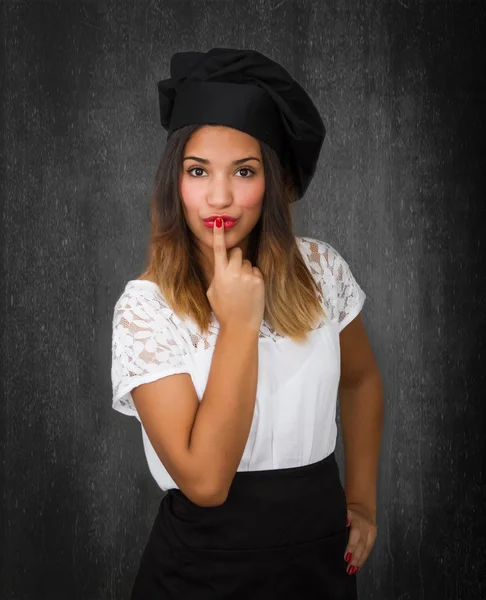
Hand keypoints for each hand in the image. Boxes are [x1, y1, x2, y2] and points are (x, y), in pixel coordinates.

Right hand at [206, 216, 264, 333]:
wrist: (241, 325)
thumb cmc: (224, 310)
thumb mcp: (212, 292)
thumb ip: (217, 276)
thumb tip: (222, 267)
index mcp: (220, 274)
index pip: (219, 249)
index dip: (218, 235)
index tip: (218, 222)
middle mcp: (234, 271)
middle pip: (236, 252)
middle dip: (235, 259)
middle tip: (233, 274)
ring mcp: (248, 275)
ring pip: (246, 262)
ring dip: (244, 270)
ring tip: (242, 288)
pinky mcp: (259, 279)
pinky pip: (255, 271)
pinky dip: (253, 278)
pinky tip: (250, 291)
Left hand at [344, 503, 376, 575]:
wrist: (362, 508)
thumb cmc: (347, 513)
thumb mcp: (340, 513)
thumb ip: (337, 523)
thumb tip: (327, 533)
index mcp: (352, 515)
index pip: (352, 530)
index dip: (351, 544)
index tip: (346, 555)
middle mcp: (362, 522)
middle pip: (359, 539)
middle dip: (354, 553)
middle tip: (348, 565)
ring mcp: (369, 528)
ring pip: (365, 545)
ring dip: (359, 559)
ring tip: (352, 569)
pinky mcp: (374, 534)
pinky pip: (369, 548)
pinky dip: (363, 558)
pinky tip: (358, 566)